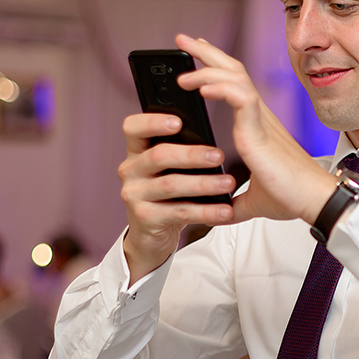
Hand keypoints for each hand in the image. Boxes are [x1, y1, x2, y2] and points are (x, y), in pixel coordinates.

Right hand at [119, 113, 237, 282]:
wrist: (152, 237)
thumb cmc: (167, 197)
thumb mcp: (169, 172)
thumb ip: (181, 154)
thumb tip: (213, 144)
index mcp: (136, 152)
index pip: (133, 127)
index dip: (153, 121)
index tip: (179, 122)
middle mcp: (130, 171)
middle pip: (158, 156)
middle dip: (191, 155)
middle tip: (219, 156)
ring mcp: (133, 195)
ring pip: (170, 184)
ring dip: (202, 183)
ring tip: (228, 183)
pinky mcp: (144, 218)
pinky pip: (179, 212)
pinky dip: (205, 211)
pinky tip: (224, 210)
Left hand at [173, 34, 336, 226]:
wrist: (314, 202)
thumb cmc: (292, 197)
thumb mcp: (253, 200)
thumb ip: (235, 202)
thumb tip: (221, 212)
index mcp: (258, 125)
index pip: (235, 84)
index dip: (215, 66)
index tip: (196, 53)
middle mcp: (260, 116)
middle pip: (233, 70)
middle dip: (207, 53)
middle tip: (184, 39)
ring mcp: (262, 121)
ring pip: (234, 78)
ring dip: (206, 70)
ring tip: (182, 73)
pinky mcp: (261, 132)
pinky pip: (240, 98)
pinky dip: (220, 89)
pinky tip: (202, 89)